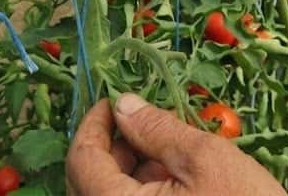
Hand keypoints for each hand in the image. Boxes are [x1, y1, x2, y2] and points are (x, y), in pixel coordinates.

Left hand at [66, 94, 284, 195]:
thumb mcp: (206, 159)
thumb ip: (158, 129)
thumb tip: (123, 105)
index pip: (82, 161)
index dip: (93, 125)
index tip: (112, 100)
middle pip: (89, 183)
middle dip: (114, 148)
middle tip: (145, 122)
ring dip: (129, 172)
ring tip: (170, 153)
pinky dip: (143, 194)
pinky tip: (177, 183)